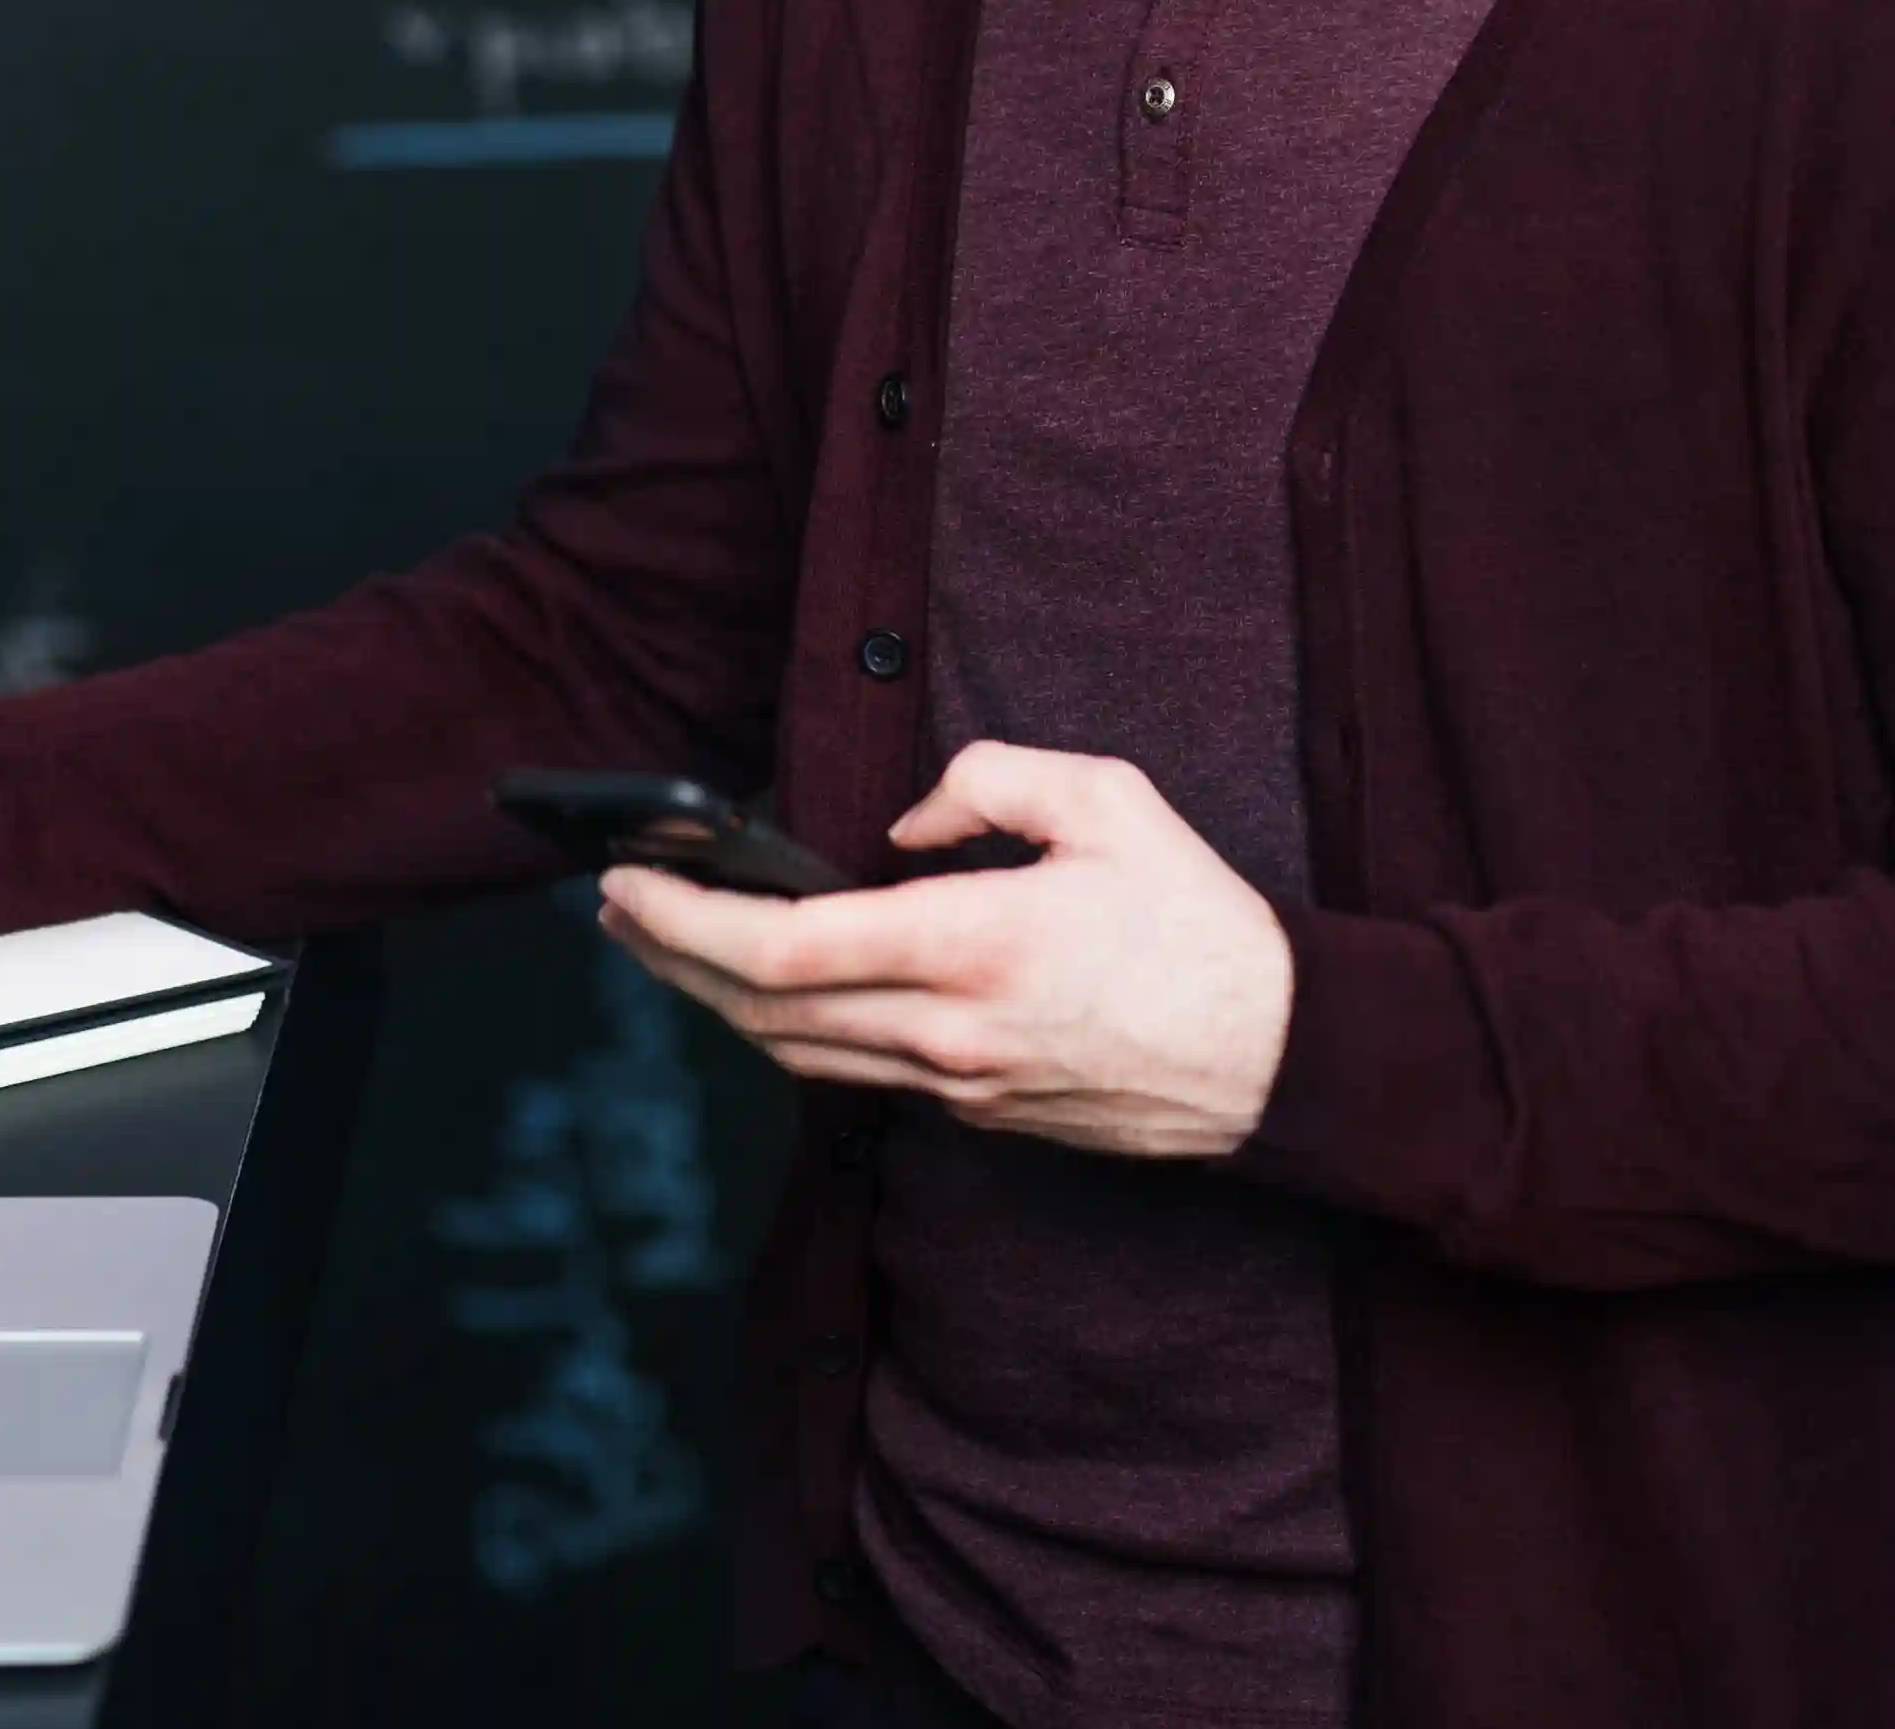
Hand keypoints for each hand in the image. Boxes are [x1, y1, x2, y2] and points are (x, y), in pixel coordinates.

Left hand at [595, 740, 1292, 1159]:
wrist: (1283, 1058)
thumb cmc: (1200, 920)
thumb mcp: (1109, 800)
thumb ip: (987, 782)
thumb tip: (901, 826)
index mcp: (970, 946)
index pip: (782, 948)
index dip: (684, 918)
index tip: (624, 879)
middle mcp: (947, 1032)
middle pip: (760, 1012)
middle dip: (669, 958)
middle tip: (612, 909)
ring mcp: (959, 1086)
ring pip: (795, 1056)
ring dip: (711, 1002)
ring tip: (660, 944)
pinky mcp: (978, 1113)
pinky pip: (852, 1075)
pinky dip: (785, 1033)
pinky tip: (760, 994)